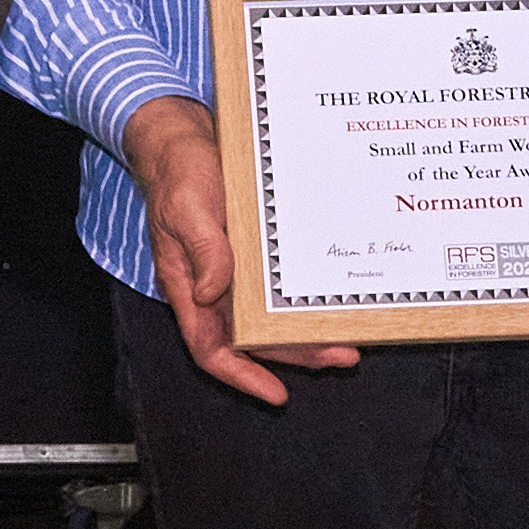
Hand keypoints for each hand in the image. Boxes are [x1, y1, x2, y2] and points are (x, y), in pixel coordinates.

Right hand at [123, 96, 351, 408]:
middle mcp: (215, 286)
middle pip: (254, 339)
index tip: (275, 393)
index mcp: (188, 286)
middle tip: (342, 356)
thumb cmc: (178, 170)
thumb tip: (211, 292)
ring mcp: (237, 270)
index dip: (242, 376)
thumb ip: (201, 249)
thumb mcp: (187, 207)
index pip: (210, 348)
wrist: (186, 135)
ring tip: (350, 337)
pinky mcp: (256, 251)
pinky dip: (305, 296)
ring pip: (273, 317)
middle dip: (297, 355)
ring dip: (309, 331)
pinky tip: (333, 297)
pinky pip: (281, 285)